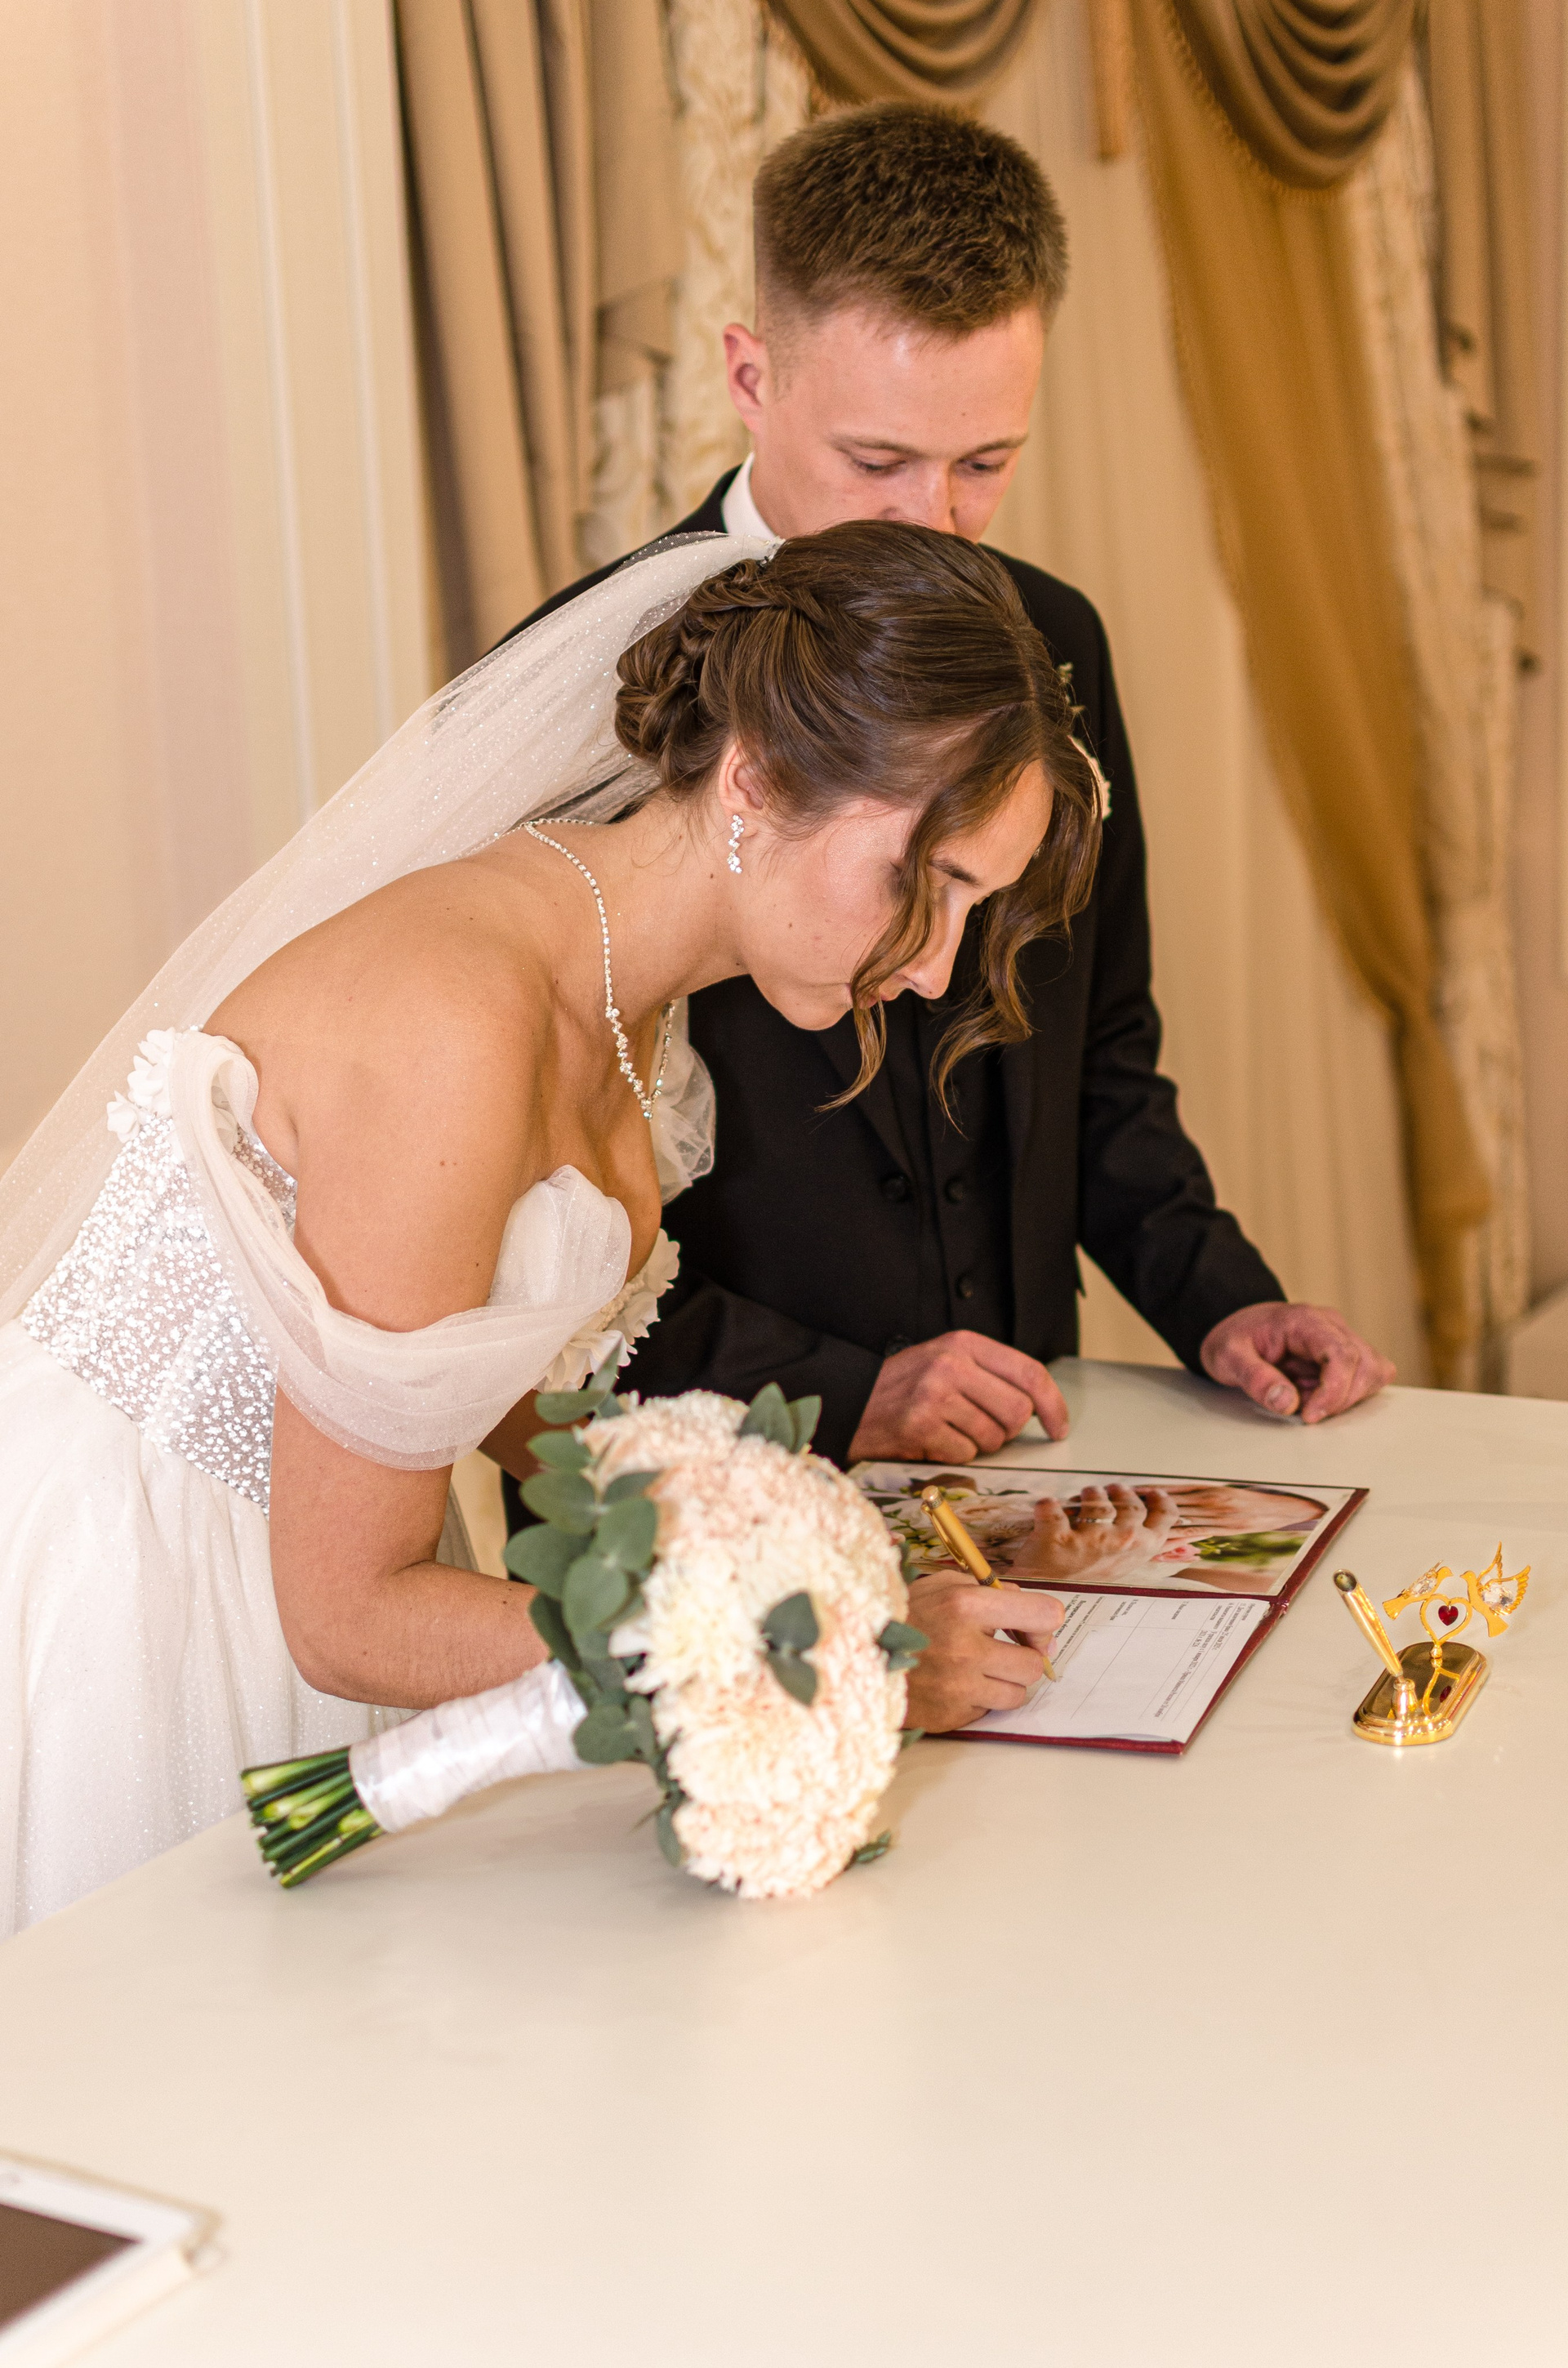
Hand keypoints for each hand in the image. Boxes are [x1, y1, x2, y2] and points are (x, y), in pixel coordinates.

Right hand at [849, 1331, 1068, 1463]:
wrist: (850, 1399)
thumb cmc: (902, 1384)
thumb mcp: (945, 1360)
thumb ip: (989, 1373)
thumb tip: (1038, 1404)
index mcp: (963, 1343)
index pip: (1029, 1372)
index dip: (1053, 1404)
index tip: (1058, 1426)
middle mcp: (951, 1365)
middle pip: (1018, 1411)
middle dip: (1008, 1430)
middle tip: (984, 1428)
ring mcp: (935, 1395)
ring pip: (993, 1438)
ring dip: (978, 1443)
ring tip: (950, 1429)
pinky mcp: (921, 1425)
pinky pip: (965, 1454)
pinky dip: (954, 1454)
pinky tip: (932, 1439)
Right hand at [903, 1569, 1064, 1732]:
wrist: (854, 1656)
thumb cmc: (903, 1616)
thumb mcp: (940, 1586)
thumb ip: (986, 1591)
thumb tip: (1029, 1609)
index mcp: (965, 1606)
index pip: (1043, 1614)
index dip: (1045, 1622)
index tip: (1033, 1627)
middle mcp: (966, 1649)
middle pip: (1034, 1664)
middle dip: (1024, 1658)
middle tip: (1003, 1652)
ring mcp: (958, 1688)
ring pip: (1017, 1694)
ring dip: (1003, 1683)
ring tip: (977, 1670)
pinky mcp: (950, 1716)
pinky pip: (987, 1711)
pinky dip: (978, 1700)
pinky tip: (954, 1686)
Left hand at [1008, 1481, 1176, 1582]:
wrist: (1047, 1596)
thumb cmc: (1086, 1578)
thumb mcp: (1121, 1566)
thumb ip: (1142, 1546)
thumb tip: (1174, 1537)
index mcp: (1141, 1550)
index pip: (1165, 1516)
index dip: (1158, 1499)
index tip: (1150, 1493)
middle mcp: (1120, 1543)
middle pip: (1130, 1501)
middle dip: (1118, 1492)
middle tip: (1108, 1494)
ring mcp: (1089, 1541)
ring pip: (1095, 1497)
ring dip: (1086, 1494)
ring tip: (1081, 1501)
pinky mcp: (1057, 1539)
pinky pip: (1052, 1507)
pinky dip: (1047, 1506)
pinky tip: (1048, 1509)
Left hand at [1200, 1302, 1394, 1424]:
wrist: (1238, 1332)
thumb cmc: (1235, 1341)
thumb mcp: (1228, 1358)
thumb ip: (1254, 1378)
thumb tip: (1287, 1402)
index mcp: (1304, 1320)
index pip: (1341, 1354)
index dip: (1334, 1390)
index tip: (1310, 1415)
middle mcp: (1331, 1325)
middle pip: (1365, 1364)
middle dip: (1340, 1399)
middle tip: (1306, 1413)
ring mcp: (1342, 1337)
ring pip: (1375, 1370)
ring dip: (1349, 1397)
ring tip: (1311, 1401)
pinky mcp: (1347, 1353)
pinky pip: (1370, 1375)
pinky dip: (1352, 1394)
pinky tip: (1321, 1396)